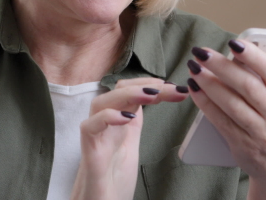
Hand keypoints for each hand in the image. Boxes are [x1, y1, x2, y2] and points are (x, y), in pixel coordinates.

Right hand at [70, 78, 188, 199]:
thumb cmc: (114, 180)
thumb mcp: (131, 145)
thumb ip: (135, 124)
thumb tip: (150, 101)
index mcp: (116, 122)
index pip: (130, 91)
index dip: (151, 85)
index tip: (176, 88)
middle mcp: (103, 124)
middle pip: (117, 91)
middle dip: (145, 85)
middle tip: (171, 88)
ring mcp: (95, 136)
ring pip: (101, 102)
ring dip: (127, 94)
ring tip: (152, 94)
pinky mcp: (89, 151)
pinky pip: (90, 126)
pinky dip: (107, 117)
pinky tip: (127, 118)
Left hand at [187, 34, 265, 199]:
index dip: (252, 56)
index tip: (234, 42)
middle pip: (247, 86)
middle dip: (222, 66)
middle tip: (201, 52)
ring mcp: (261, 132)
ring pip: (231, 103)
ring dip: (209, 84)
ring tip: (194, 68)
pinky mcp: (243, 145)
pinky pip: (221, 120)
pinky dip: (205, 104)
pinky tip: (195, 90)